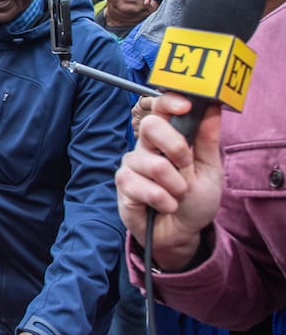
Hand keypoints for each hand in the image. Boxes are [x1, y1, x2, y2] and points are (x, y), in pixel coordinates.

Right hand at [115, 92, 222, 269]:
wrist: (181, 232)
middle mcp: (146, 146)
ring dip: (175, 185)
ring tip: (177, 195)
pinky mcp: (123, 185)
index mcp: (167, 137)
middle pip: (150, 125)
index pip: (161, 108)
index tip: (185, 106)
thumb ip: (207, 140)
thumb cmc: (194, 200)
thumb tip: (211, 106)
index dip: (169, 101)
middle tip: (186, 166)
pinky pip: (141, 186)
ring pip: (153, 163)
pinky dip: (162, 200)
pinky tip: (165, 206)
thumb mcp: (210, 169)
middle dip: (176, 147)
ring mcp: (132, 165)